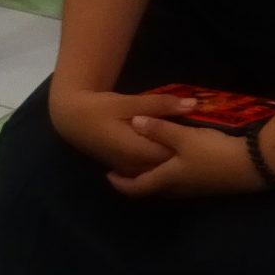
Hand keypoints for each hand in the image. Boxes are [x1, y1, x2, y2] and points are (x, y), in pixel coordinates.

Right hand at [50, 88, 188, 177]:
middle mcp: (134, 165)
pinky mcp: (123, 168)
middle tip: (199, 143)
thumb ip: (161, 105)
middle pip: (166, 167)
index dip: (189, 148)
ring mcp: (127, 169)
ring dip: (171, 163)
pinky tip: (171, 157)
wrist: (71, 119)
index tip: (203, 137)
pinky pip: (146, 172)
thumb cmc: (99, 108)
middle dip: (182, 157)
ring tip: (187, 149)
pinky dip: (159, 165)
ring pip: (157, 173)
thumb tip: (192, 104)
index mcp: (138, 150)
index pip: (172, 156)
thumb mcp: (129, 102)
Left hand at [108, 117, 266, 198]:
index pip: (137, 186)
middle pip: (150, 189)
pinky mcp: (206, 184)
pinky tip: (172, 163)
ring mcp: (193, 188)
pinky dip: (168, 175)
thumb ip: (159, 129)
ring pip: (165, 186)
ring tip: (144, 164)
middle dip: (135, 181)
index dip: (121, 183)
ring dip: (152, 178)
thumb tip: (134, 122)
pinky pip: (178, 182)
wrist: (252, 167)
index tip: (108, 176)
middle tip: (123, 170)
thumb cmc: (213, 153)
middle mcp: (177, 188)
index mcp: (167, 179)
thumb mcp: (184, 137)